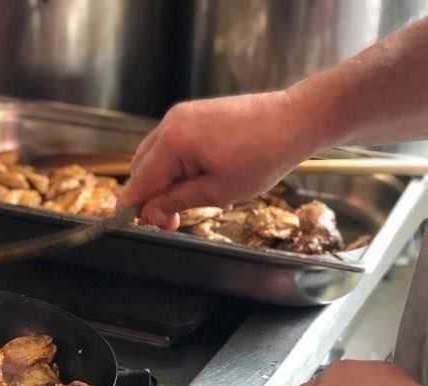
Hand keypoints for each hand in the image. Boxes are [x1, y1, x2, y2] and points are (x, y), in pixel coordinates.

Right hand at [118, 91, 321, 229]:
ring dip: (161, 181)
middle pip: (141, 167)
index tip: (137, 228)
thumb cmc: (263, 155)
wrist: (293, 121)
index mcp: (173, 141)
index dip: (134, 208)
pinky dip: (173, 166)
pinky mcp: (194, 115)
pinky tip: (193, 181)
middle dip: (148, 196)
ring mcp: (182, 116)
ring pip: (154, 156)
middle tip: (169, 221)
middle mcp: (171, 123)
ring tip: (185, 202)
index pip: (139, 181)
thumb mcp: (217, 191)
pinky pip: (170, 145)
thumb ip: (177, 202)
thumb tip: (150, 214)